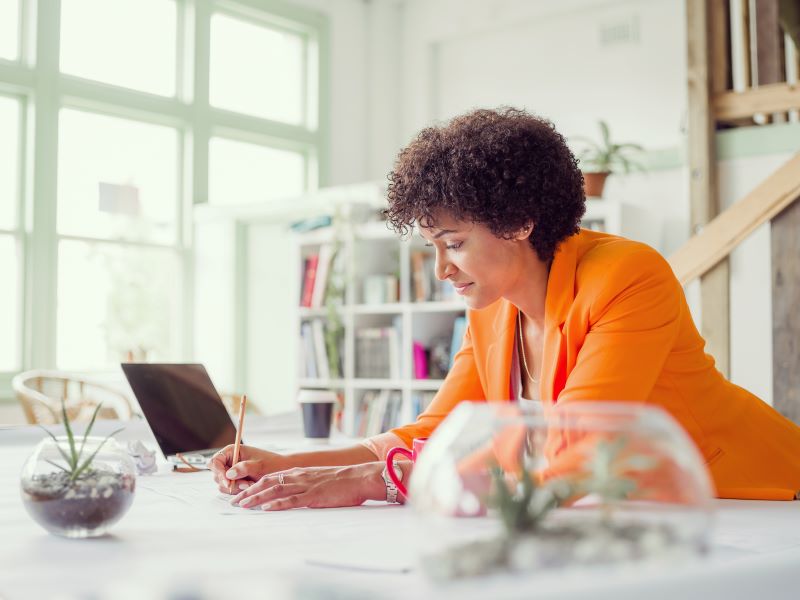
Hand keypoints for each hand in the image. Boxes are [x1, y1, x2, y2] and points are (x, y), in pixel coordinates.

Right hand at [208, 445, 287, 493]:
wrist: (281, 470)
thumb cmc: (272, 464)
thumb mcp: (259, 465)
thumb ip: (243, 468)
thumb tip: (229, 474)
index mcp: (232, 451)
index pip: (215, 461)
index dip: (218, 472)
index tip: (228, 482)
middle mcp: (229, 461)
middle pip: (217, 475)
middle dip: (230, 482)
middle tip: (246, 484)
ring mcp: (231, 472)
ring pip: (223, 484)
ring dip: (236, 487)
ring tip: (251, 484)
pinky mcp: (235, 481)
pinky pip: (230, 489)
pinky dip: (239, 490)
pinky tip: (250, 486)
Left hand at [229, 462, 386, 510]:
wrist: (358, 478)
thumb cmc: (341, 481)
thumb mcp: (317, 478)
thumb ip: (303, 484)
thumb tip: (291, 493)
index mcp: (299, 472)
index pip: (270, 478)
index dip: (253, 485)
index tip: (240, 493)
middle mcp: (298, 477)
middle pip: (267, 483)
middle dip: (248, 492)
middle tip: (233, 501)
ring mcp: (305, 486)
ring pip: (275, 491)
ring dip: (257, 498)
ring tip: (242, 505)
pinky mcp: (313, 496)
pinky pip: (292, 501)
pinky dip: (277, 505)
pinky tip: (266, 508)